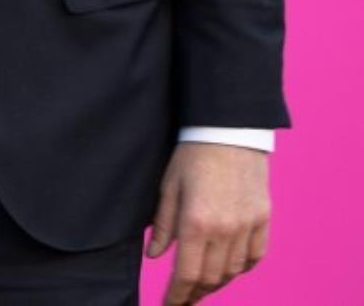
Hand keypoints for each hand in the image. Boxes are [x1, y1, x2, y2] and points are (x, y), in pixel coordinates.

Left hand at [147, 142, 270, 303]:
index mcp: (196, 222)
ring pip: (234, 271)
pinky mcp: (263, 219)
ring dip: (217, 282)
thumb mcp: (167, 187)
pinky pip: (255, 256)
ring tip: (201, 286)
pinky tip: (229, 269)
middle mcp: (225, 229)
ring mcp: (248, 226)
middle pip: (212, 278)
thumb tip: (156, 255)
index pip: (187, 274)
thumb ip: (162, 225)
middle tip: (182, 299)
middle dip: (195, 293)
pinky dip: (242, 268)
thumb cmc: (191, 156)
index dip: (177, 296)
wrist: (229, 131)